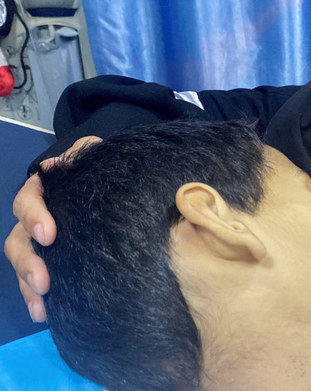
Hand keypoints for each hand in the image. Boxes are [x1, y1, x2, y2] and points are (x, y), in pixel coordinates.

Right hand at [4, 136, 101, 321]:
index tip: (48, 234)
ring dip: (28, 285)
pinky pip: (39, 280)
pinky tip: (45, 313)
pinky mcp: (56, 260)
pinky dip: (38, 297)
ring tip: (41, 305)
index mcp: (44, 190)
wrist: (115, 181)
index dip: (34, 216)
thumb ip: (79, 157)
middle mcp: (37, 217)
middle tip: (43, 282)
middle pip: (19, 240)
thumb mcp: (92, 154)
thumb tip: (57, 165)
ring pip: (24, 263)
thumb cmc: (99, 167)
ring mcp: (43, 242)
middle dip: (27, 263)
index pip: (28, 201)